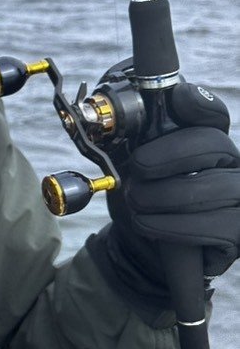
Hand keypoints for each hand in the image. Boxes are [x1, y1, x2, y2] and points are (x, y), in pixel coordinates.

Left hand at [97, 83, 239, 315]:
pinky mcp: (237, 233)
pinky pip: (217, 225)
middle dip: (171, 154)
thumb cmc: (139, 201)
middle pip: (215, 144)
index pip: (212, 113)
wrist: (139, 249)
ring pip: (218, 186)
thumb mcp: (125, 167)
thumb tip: (121, 120)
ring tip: (137, 203)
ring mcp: (239, 199)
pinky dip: (176, 226)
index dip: (198, 104)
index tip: (178, 99)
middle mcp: (230, 164)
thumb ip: (127, 141)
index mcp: (205, 141)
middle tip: (138, 168)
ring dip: (167, 195)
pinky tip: (149, 225)